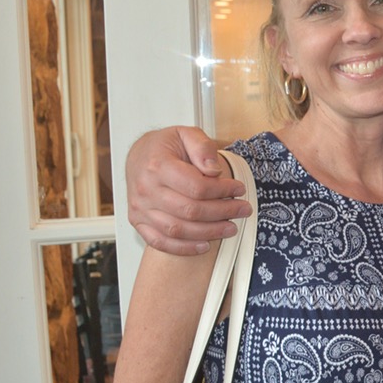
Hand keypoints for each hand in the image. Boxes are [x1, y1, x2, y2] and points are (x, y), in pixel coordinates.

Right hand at [125, 126, 246, 254]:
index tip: (239, 189)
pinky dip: (184, 248)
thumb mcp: (186, 134)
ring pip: (178, 230)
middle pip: (190, 210)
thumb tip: (214, 171)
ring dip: (209, 232)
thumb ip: (202, 148)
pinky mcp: (138, 221)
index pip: (196, 186)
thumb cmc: (164, 145)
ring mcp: (140, 208)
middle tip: (243, 210)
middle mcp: (146, 189)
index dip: (223, 191)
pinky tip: (204, 245)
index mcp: (157, 166)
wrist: (139, 154)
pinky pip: (160, 242)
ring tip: (231, 228)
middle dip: (223, 212)